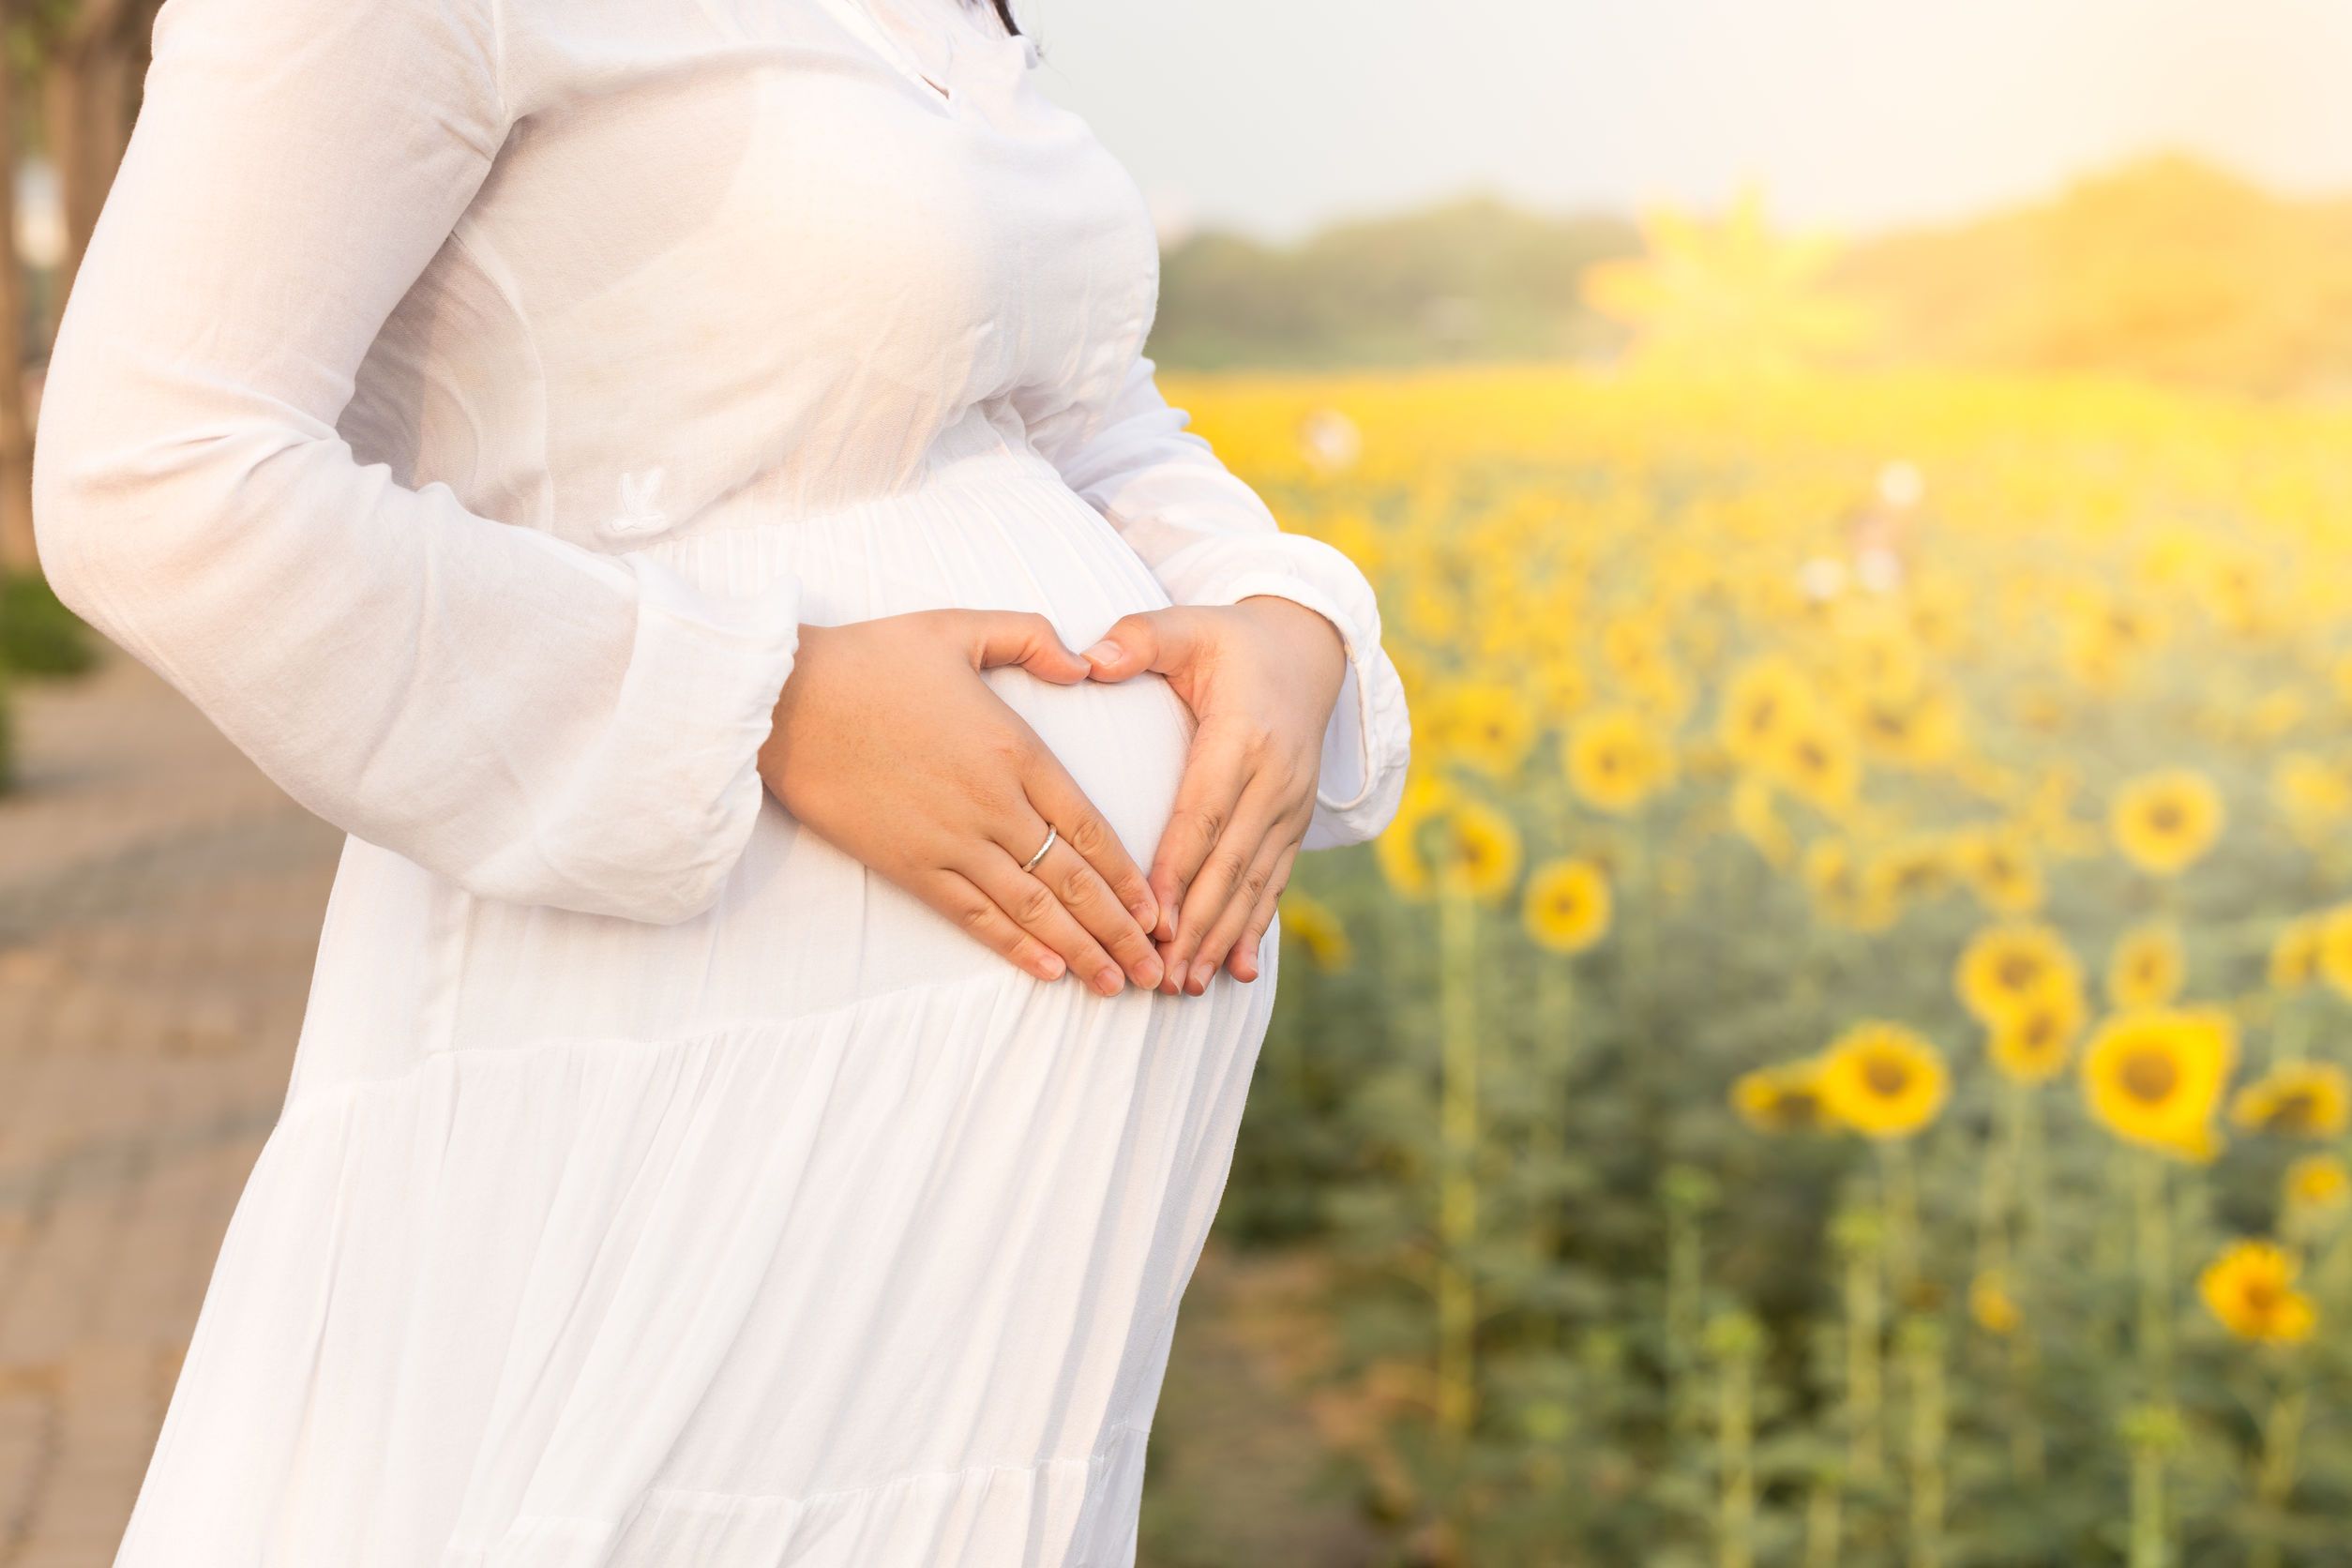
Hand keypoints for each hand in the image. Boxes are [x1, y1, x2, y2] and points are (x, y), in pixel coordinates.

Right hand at [759, 609, 1164, 995]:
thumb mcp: (960, 627)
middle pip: (1074, 879)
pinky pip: (973, 915)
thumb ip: (1030, 638)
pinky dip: (1014, 946)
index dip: (1130, 875)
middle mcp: (993, 803)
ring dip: (1080, 950)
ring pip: (1031, 908)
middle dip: (1121, 930)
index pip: (1090, 825)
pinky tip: (1047, 972)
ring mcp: (951, 839)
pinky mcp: (909, 865)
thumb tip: (1084, 662)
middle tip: (1157, 971)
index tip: (1159, 909)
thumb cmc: (870, 658)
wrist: (784, 701)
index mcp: (1014, 748)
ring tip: (1115, 984)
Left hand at [1081, 596, 1346, 991]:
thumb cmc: (1230, 641)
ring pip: (1253, 885)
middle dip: (1196, 926)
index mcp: (1241, 737)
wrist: (1308, 651)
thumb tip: (1092, 659)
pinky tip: (1238, 970)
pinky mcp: (1296, 824)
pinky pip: (1275, 883)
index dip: (1177, 870)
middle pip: (1229, 865)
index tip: (1149, 918)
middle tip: (1160, 976)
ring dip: (1220, 939)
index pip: (1202, 814)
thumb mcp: (1186, 624)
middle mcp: (1273, 781)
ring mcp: (1289, 807)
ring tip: (1187, 986)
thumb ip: (1138, 637)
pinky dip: (1255, 929)